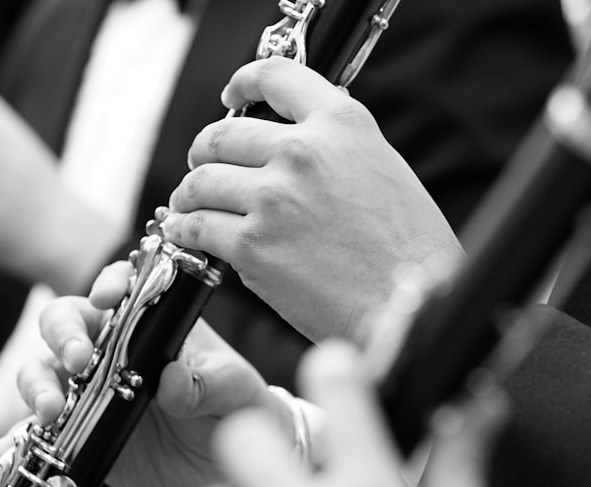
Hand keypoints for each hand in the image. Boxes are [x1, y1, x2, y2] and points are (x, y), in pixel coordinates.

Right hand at [0, 263, 280, 486]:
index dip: (108, 285)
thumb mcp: (236, 391)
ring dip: (36, 388)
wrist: (229, 469)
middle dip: (62, 338)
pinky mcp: (76, 436)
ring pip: (42, 374)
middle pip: (65, 326)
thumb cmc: (239, 409)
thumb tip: (173, 380)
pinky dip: (12, 443)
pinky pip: (36, 436)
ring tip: (49, 413)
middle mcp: (111, 352)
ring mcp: (88, 393)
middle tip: (77, 364)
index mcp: (150, 325)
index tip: (107, 297)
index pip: (120, 289)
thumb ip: (209, 383)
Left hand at [163, 57, 463, 344]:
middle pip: (222, 135)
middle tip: (201, 165)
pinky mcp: (252, 246)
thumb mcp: (382, 167)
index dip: (244, 83)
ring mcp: (273, 199)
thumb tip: (289, 142)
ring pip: (201, 182)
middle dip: (204, 151)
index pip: (276, 77)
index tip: (233, 96)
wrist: (404, 305)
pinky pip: (197, 228)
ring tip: (188, 205)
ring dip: (188, 194)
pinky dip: (183, 230)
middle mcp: (303, 152)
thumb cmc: (407, 248)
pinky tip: (184, 233)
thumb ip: (335, 146)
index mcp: (341, 124)